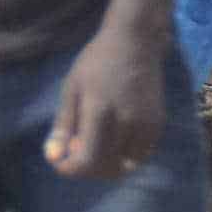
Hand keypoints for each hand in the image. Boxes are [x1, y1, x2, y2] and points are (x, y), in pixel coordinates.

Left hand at [46, 15, 172, 181]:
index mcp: (100, 111)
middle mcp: (127, 122)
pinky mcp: (158, 124)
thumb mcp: (72, 89)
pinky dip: (125, 156)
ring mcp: (146, 125)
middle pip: (106, 167)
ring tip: (94, 147)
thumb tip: (53, 157)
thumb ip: (64, 126)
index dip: (70, 169)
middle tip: (75, 154)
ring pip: (126, 166)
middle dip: (86, 169)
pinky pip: (140, 155)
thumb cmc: (97, 62)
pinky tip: (113, 141)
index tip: (60, 163)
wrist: (136, 42)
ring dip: (107, 165)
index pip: (87, 160)